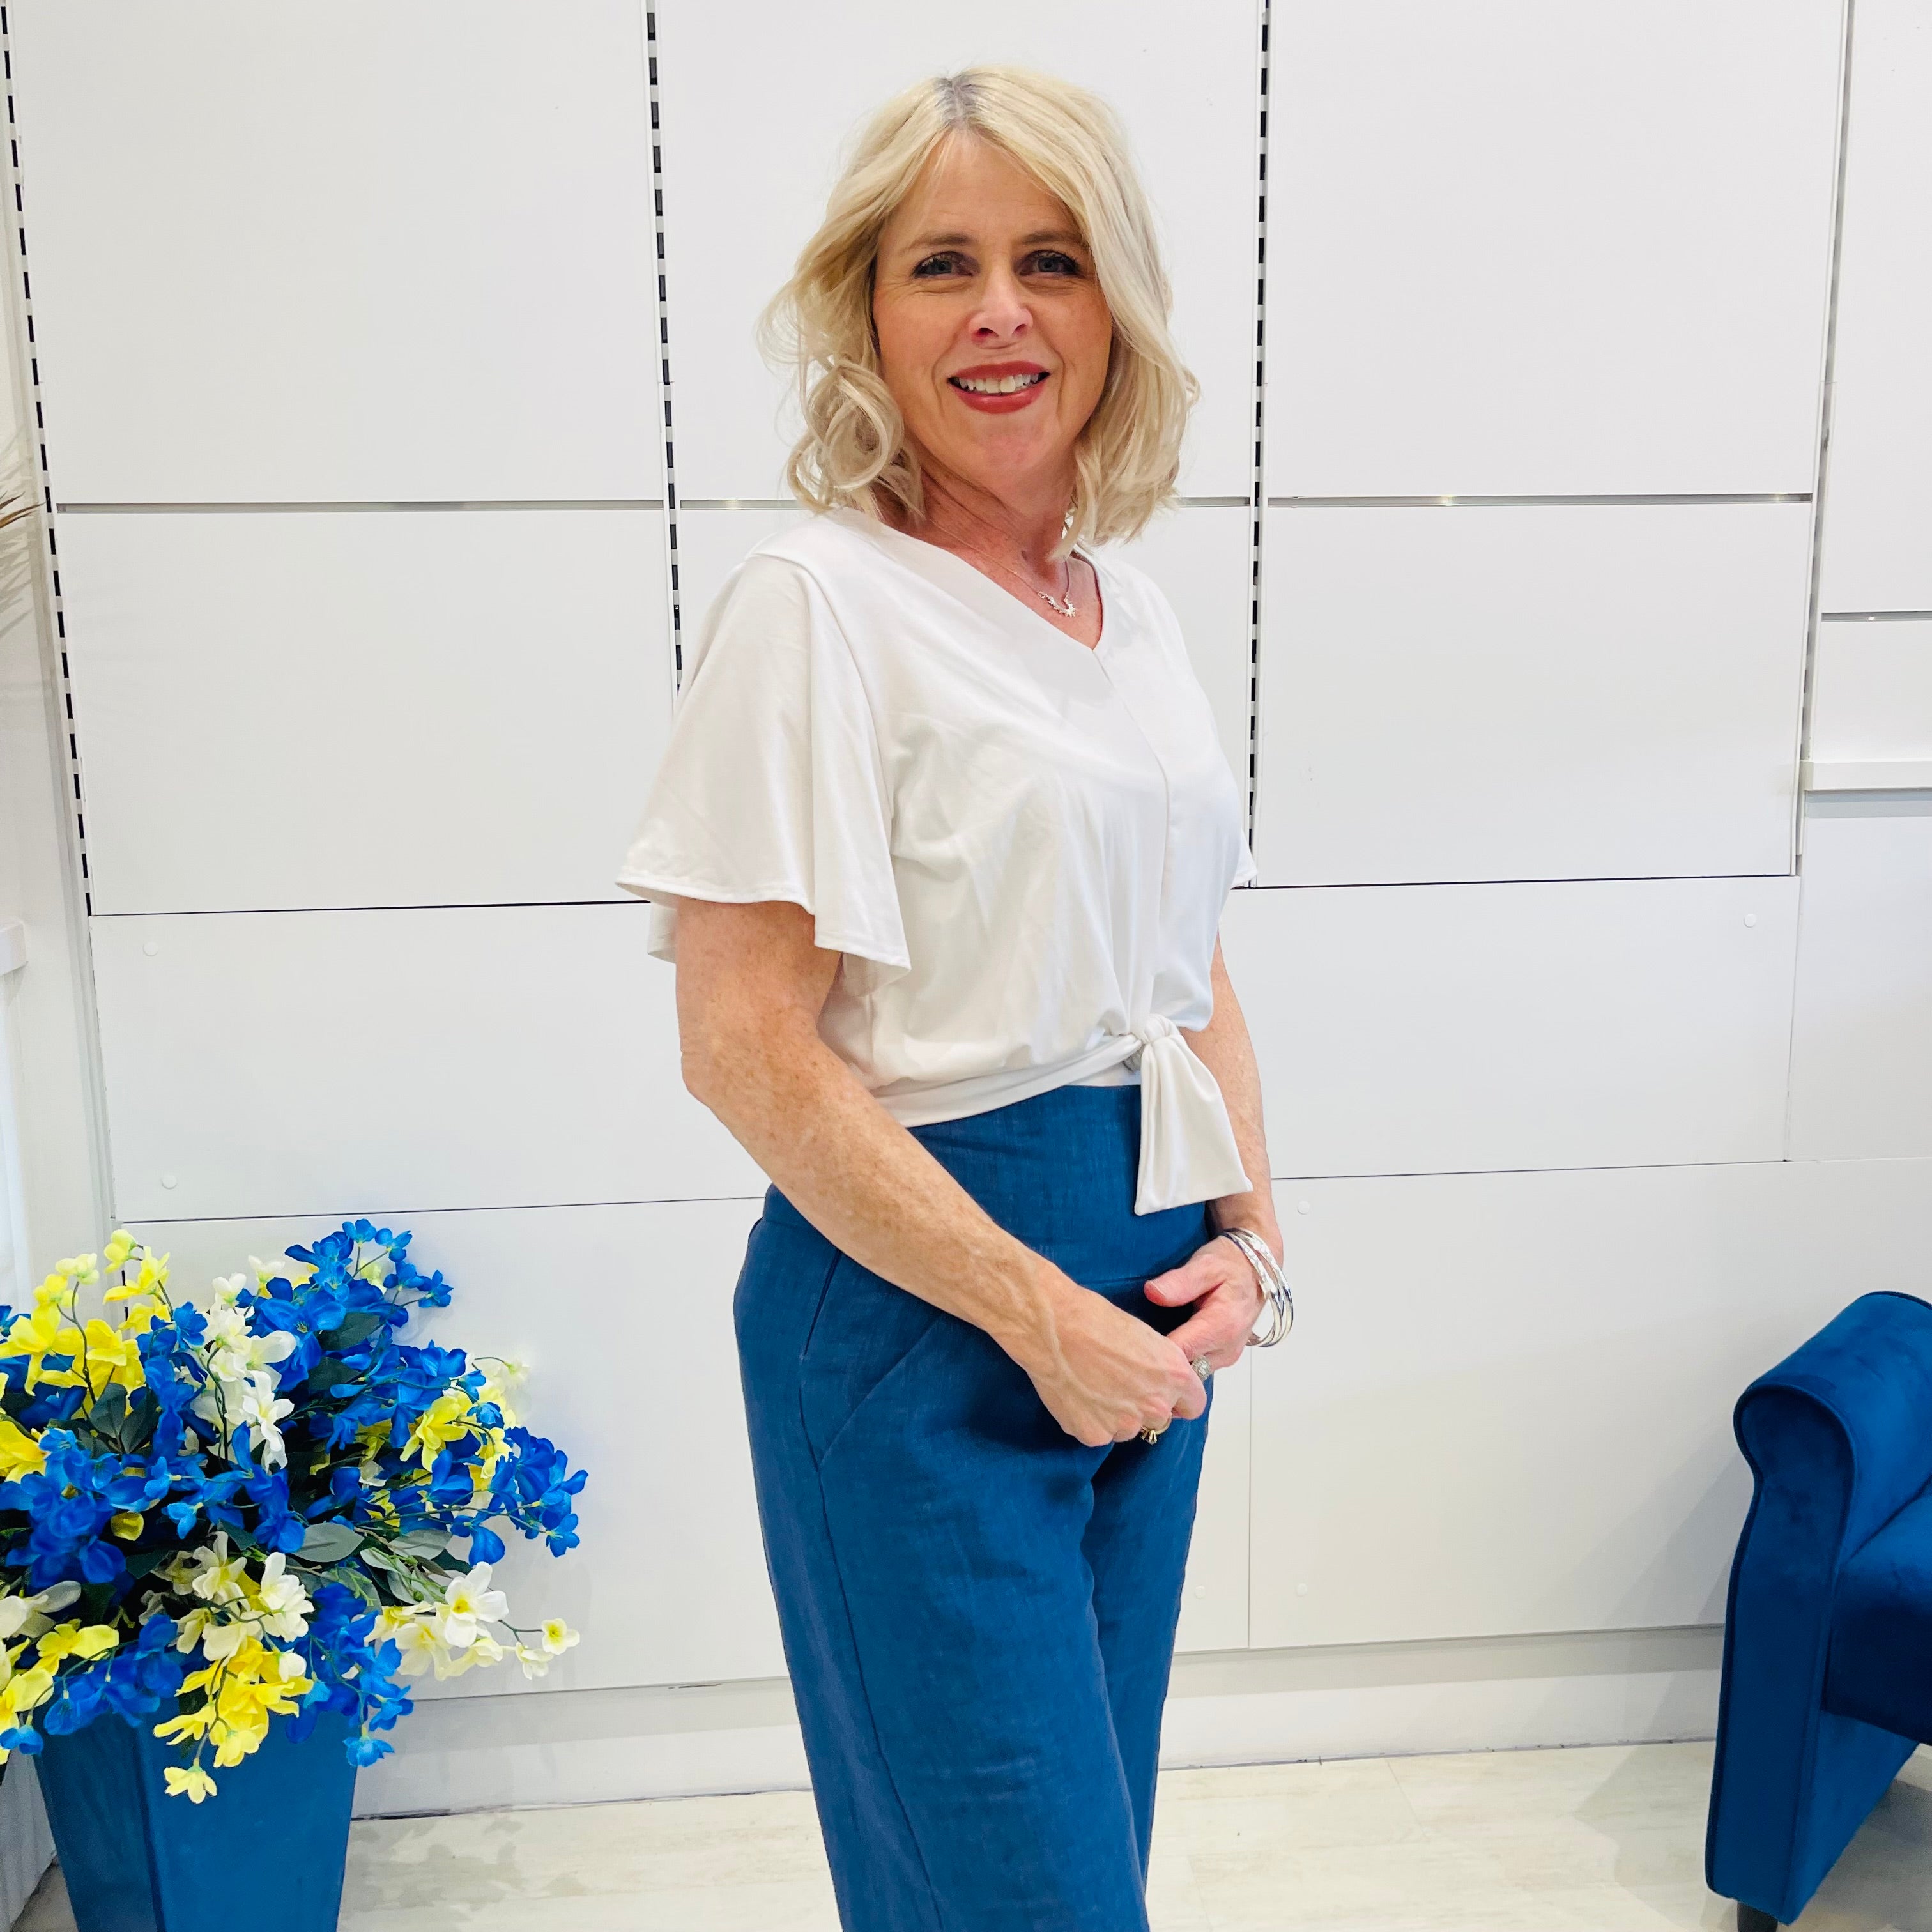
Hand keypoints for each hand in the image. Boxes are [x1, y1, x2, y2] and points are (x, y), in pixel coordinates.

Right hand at [1012, 1270, 1208, 1448]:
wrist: (1053, 1328)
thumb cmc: (1094, 1319)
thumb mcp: (1145, 1337)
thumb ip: (1161, 1368)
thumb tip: (1158, 1384)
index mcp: (1175, 1376)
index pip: (1194, 1406)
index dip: (1178, 1399)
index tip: (1163, 1393)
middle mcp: (1156, 1405)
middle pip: (1159, 1420)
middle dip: (1143, 1407)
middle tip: (1118, 1384)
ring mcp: (1125, 1424)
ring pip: (1127, 1429)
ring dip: (1115, 1416)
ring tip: (1092, 1385)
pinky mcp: (1094, 1434)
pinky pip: (1098, 1433)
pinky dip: (1089, 1419)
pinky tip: (1077, 1394)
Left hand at [1142, 1231, 1272, 1374]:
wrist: (1255, 1270)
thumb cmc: (1230, 1264)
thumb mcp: (1205, 1264)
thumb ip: (1180, 1281)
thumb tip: (1152, 1293)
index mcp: (1223, 1326)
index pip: (1180, 1352)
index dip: (1153, 1350)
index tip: (1131, 1339)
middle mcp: (1227, 1348)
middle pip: (1184, 1368)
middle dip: (1158, 1360)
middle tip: (1132, 1343)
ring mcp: (1226, 1356)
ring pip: (1189, 1372)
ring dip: (1169, 1363)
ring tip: (1144, 1344)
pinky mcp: (1222, 1358)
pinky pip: (1195, 1367)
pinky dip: (1179, 1360)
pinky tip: (1163, 1346)